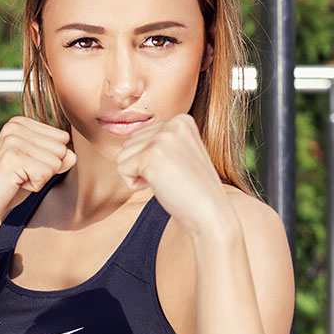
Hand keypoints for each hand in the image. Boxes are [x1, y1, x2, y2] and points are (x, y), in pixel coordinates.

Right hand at [0, 116, 75, 236]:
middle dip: (47, 169)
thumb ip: (57, 158)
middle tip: (21, 176)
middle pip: (61, 149)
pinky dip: (35, 186)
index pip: (62, 138)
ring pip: (56, 161)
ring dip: (40, 178)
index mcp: (19, 122)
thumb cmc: (8, 188)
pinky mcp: (12, 158)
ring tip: (18, 180)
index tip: (26, 167)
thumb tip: (73, 156)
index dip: (49, 159)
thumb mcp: (38, 168)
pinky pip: (46, 173)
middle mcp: (15, 126)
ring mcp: (12, 140)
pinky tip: (15, 185)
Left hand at [116, 114, 228, 236]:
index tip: (176, 170)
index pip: (141, 135)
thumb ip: (160, 141)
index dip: (152, 160)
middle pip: (129, 143)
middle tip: (170, 178)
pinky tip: (160, 186)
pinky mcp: (151, 155)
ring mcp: (162, 138)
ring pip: (122, 155)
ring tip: (165, 181)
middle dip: (142, 165)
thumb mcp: (180, 153)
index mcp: (182, 120)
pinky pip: (122, 169)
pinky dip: (134, 184)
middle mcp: (173, 123)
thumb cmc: (192, 190)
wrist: (210, 214)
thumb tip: (125, 143)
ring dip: (138, 174)